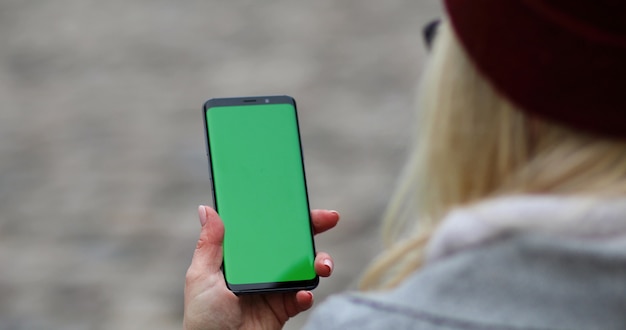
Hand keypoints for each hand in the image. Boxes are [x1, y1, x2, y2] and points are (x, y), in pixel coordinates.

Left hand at [183, 205, 338, 329]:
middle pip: (290, 243)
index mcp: (241, 257)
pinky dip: (307, 293)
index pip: (264, 229)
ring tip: (323, 265)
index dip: (281, 213)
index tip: (297, 199)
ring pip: (303, 268)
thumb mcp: (201, 277)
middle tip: (330, 218)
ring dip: (318, 262)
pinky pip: (302, 296)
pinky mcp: (284, 309)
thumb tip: (208, 209)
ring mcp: (274, 289)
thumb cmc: (204, 318)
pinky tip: (302, 294)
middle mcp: (260, 269)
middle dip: (312, 229)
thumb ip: (209, 245)